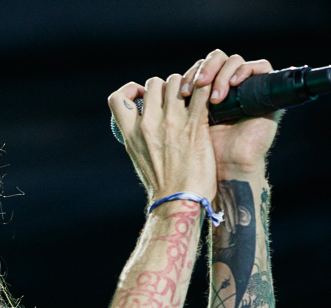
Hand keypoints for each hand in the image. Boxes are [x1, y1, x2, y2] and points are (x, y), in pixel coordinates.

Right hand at [108, 73, 216, 204]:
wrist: (179, 202)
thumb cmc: (162, 186)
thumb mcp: (139, 159)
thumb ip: (139, 138)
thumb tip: (144, 126)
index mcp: (131, 134)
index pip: (118, 98)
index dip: (131, 90)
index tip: (142, 97)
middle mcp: (148, 124)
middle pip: (153, 83)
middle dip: (165, 87)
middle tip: (177, 99)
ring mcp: (171, 123)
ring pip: (176, 81)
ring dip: (187, 86)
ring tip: (195, 100)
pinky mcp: (195, 125)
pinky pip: (202, 92)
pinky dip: (208, 89)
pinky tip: (212, 98)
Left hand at [180, 50, 280, 177]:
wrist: (226, 171)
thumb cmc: (200, 156)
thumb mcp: (179, 126)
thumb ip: (169, 106)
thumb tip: (151, 86)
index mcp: (207, 94)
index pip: (199, 67)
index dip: (189, 74)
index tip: (181, 92)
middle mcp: (226, 88)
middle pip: (215, 58)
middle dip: (204, 69)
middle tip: (197, 87)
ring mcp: (245, 89)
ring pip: (233, 60)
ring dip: (221, 74)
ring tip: (215, 98)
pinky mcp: (263, 93)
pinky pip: (259, 67)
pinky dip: (245, 71)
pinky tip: (233, 86)